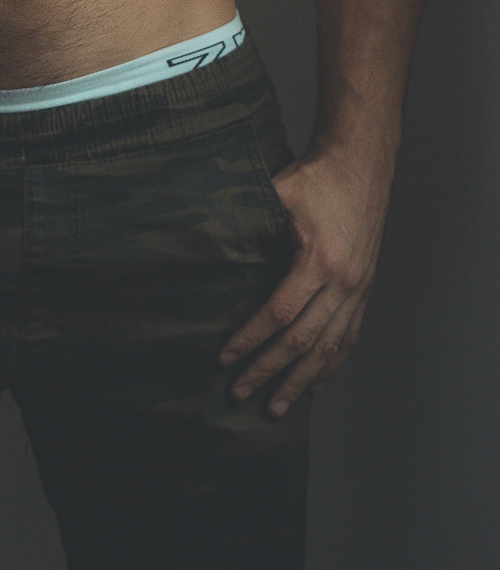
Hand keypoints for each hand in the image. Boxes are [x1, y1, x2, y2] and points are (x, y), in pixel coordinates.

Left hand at [219, 142, 393, 415]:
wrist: (362, 162)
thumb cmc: (317, 176)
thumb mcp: (277, 193)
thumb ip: (248, 222)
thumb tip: (206, 244)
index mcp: (319, 260)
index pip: (279, 314)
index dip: (250, 339)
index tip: (225, 357)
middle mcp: (344, 282)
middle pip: (303, 341)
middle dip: (269, 370)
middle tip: (240, 392)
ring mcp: (358, 289)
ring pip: (329, 348)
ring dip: (301, 380)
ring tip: (277, 407)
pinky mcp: (364, 289)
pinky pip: (349, 337)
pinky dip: (332, 364)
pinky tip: (315, 384)